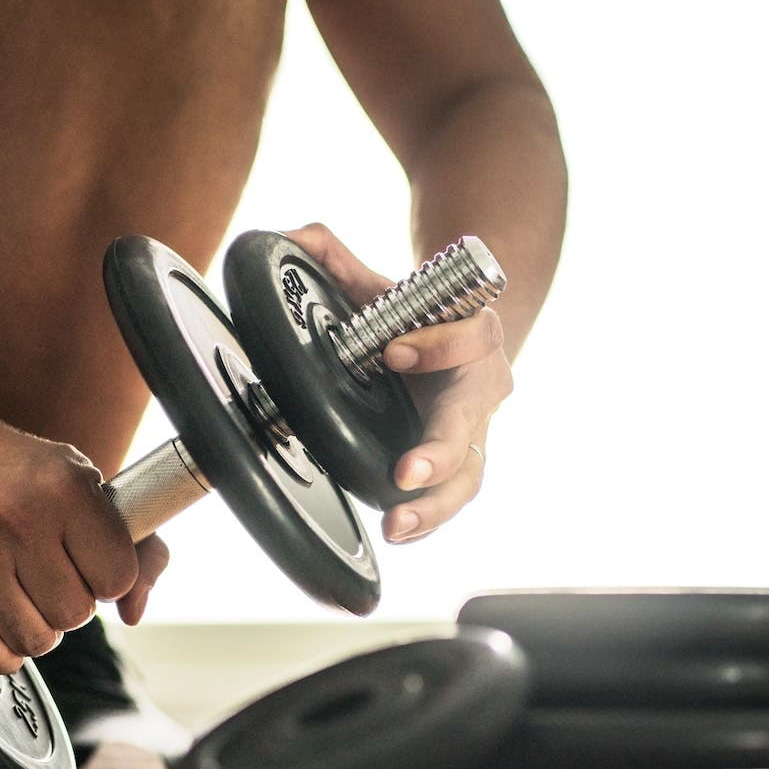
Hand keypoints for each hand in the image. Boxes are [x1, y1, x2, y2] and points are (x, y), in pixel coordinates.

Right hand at [0, 391, 168, 673]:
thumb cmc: (15, 468)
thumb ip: (137, 545)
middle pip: (75, 615)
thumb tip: (135, 613)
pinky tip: (1, 614)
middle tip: (53, 574)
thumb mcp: (84, 483)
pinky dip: (4, 647)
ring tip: (25, 592)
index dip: (110, 577)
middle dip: (72, 601)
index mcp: (64, 489)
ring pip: (36, 641)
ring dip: (38, 626)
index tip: (91, 562)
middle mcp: (19, 521)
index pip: (118, 578)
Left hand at [286, 224, 511, 542]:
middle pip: (472, 420)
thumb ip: (332, 256)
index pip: (470, 337)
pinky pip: (453, 497)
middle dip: (440, 449)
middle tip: (407, 473)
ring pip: (469, 472)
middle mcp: (481, 387)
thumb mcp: (377, 287)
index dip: (435, 343)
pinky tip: (399, 532)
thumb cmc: (413, 319)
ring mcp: (473, 432)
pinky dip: (428, 517)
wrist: (452, 344)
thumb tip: (287, 237)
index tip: (390, 350)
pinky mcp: (458, 465)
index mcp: (472, 334)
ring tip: (398, 523)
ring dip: (436, 503)